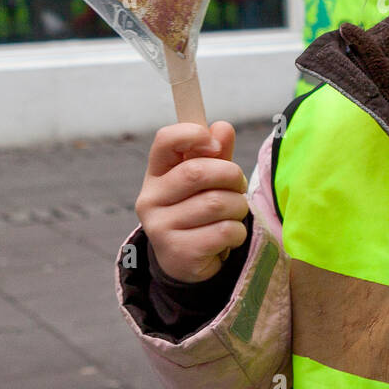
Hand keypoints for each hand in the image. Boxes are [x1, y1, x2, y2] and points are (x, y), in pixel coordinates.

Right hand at [135, 120, 248, 282]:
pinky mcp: (178, 252)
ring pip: (216, 203)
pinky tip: (230, 236)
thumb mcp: (207, 179)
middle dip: (231, 176)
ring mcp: (160, 227)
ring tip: (234, 213)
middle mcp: (150, 199)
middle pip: (197, 172)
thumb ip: (216, 153)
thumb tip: (222, 128)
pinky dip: (238, 232)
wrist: (187, 260)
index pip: (165, 140)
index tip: (215, 144)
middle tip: (238, 186)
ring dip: (238, 207)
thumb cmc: (198, 208)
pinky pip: (224, 231)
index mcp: (156, 173)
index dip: (193, 134)